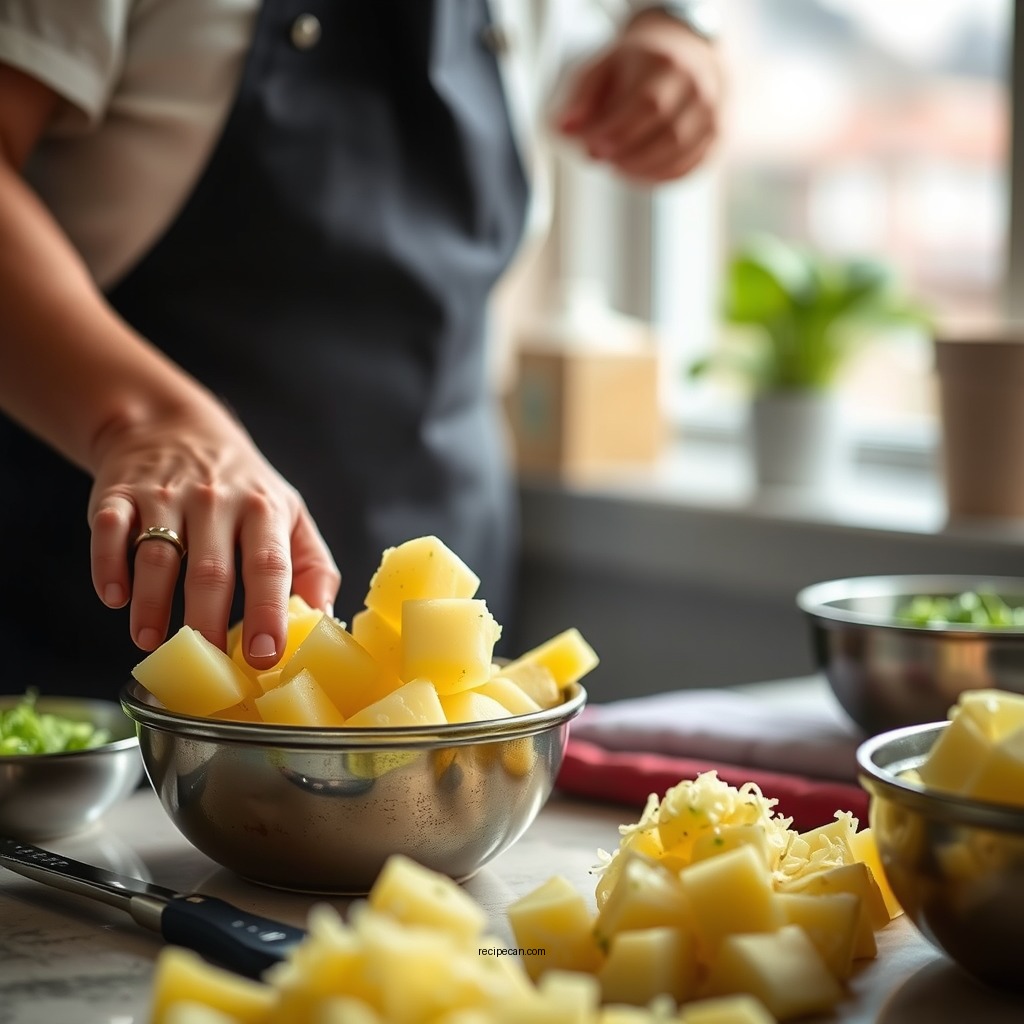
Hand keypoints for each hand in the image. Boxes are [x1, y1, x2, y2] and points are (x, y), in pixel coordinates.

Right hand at [86, 400, 339, 668]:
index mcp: (264, 511)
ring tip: (151, 642)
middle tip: (206, 662)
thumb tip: (324, 621)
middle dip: (207, 622)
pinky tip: (115, 598)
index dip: (267, 613)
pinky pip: (109, 532)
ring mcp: (166, 496)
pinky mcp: (119, 495)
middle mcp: (217, 501)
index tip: (264, 656)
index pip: (269, 566)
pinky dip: (108, 566)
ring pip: (157, 557)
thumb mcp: (289, 514)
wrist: (175, 428)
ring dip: (152, 605)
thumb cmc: (242, 488)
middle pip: (210, 571)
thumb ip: (313, 566)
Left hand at [556, 10, 722, 182]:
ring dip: (641, 170)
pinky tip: (636, 173)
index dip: (619, 132)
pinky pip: (689, 168)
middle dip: (628, 155)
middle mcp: (699, 88)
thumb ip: (582, 96)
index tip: (593, 149)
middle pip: (667, 134)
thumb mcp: (606, 66)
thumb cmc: (639, 65)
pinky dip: (658, 177)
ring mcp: (713, 115)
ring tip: (616, 166)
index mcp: (669, 64)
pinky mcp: (716, 138)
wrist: (687, 55)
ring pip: (680, 155)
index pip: (648, 104)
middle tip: (600, 159)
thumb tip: (563, 130)